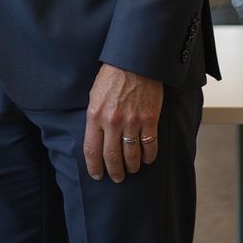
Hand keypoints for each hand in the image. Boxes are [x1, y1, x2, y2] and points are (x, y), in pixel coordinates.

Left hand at [83, 64, 162, 182]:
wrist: (133, 63)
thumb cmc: (111, 78)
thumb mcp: (94, 96)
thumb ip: (94, 118)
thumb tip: (95, 138)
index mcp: (95, 115)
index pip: (92, 150)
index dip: (94, 167)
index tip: (97, 175)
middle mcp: (112, 122)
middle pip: (112, 158)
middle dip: (114, 172)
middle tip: (116, 178)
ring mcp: (132, 122)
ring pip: (132, 156)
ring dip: (132, 167)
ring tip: (131, 169)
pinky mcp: (149, 121)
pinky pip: (150, 147)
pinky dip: (148, 157)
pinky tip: (146, 159)